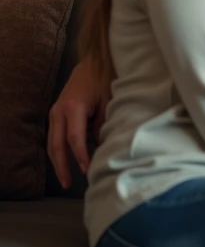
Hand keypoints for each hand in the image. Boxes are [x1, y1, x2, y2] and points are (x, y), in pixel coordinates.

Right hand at [47, 61, 107, 187]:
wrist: (93, 62)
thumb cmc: (105, 79)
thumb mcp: (110, 101)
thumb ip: (105, 124)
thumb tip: (103, 147)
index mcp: (74, 107)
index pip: (74, 139)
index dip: (80, 157)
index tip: (87, 171)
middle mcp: (59, 111)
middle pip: (56, 144)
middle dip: (62, 166)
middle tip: (68, 184)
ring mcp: (55, 111)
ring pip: (52, 142)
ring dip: (58, 161)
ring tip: (66, 179)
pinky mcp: (55, 112)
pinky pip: (54, 136)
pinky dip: (58, 151)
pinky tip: (65, 162)